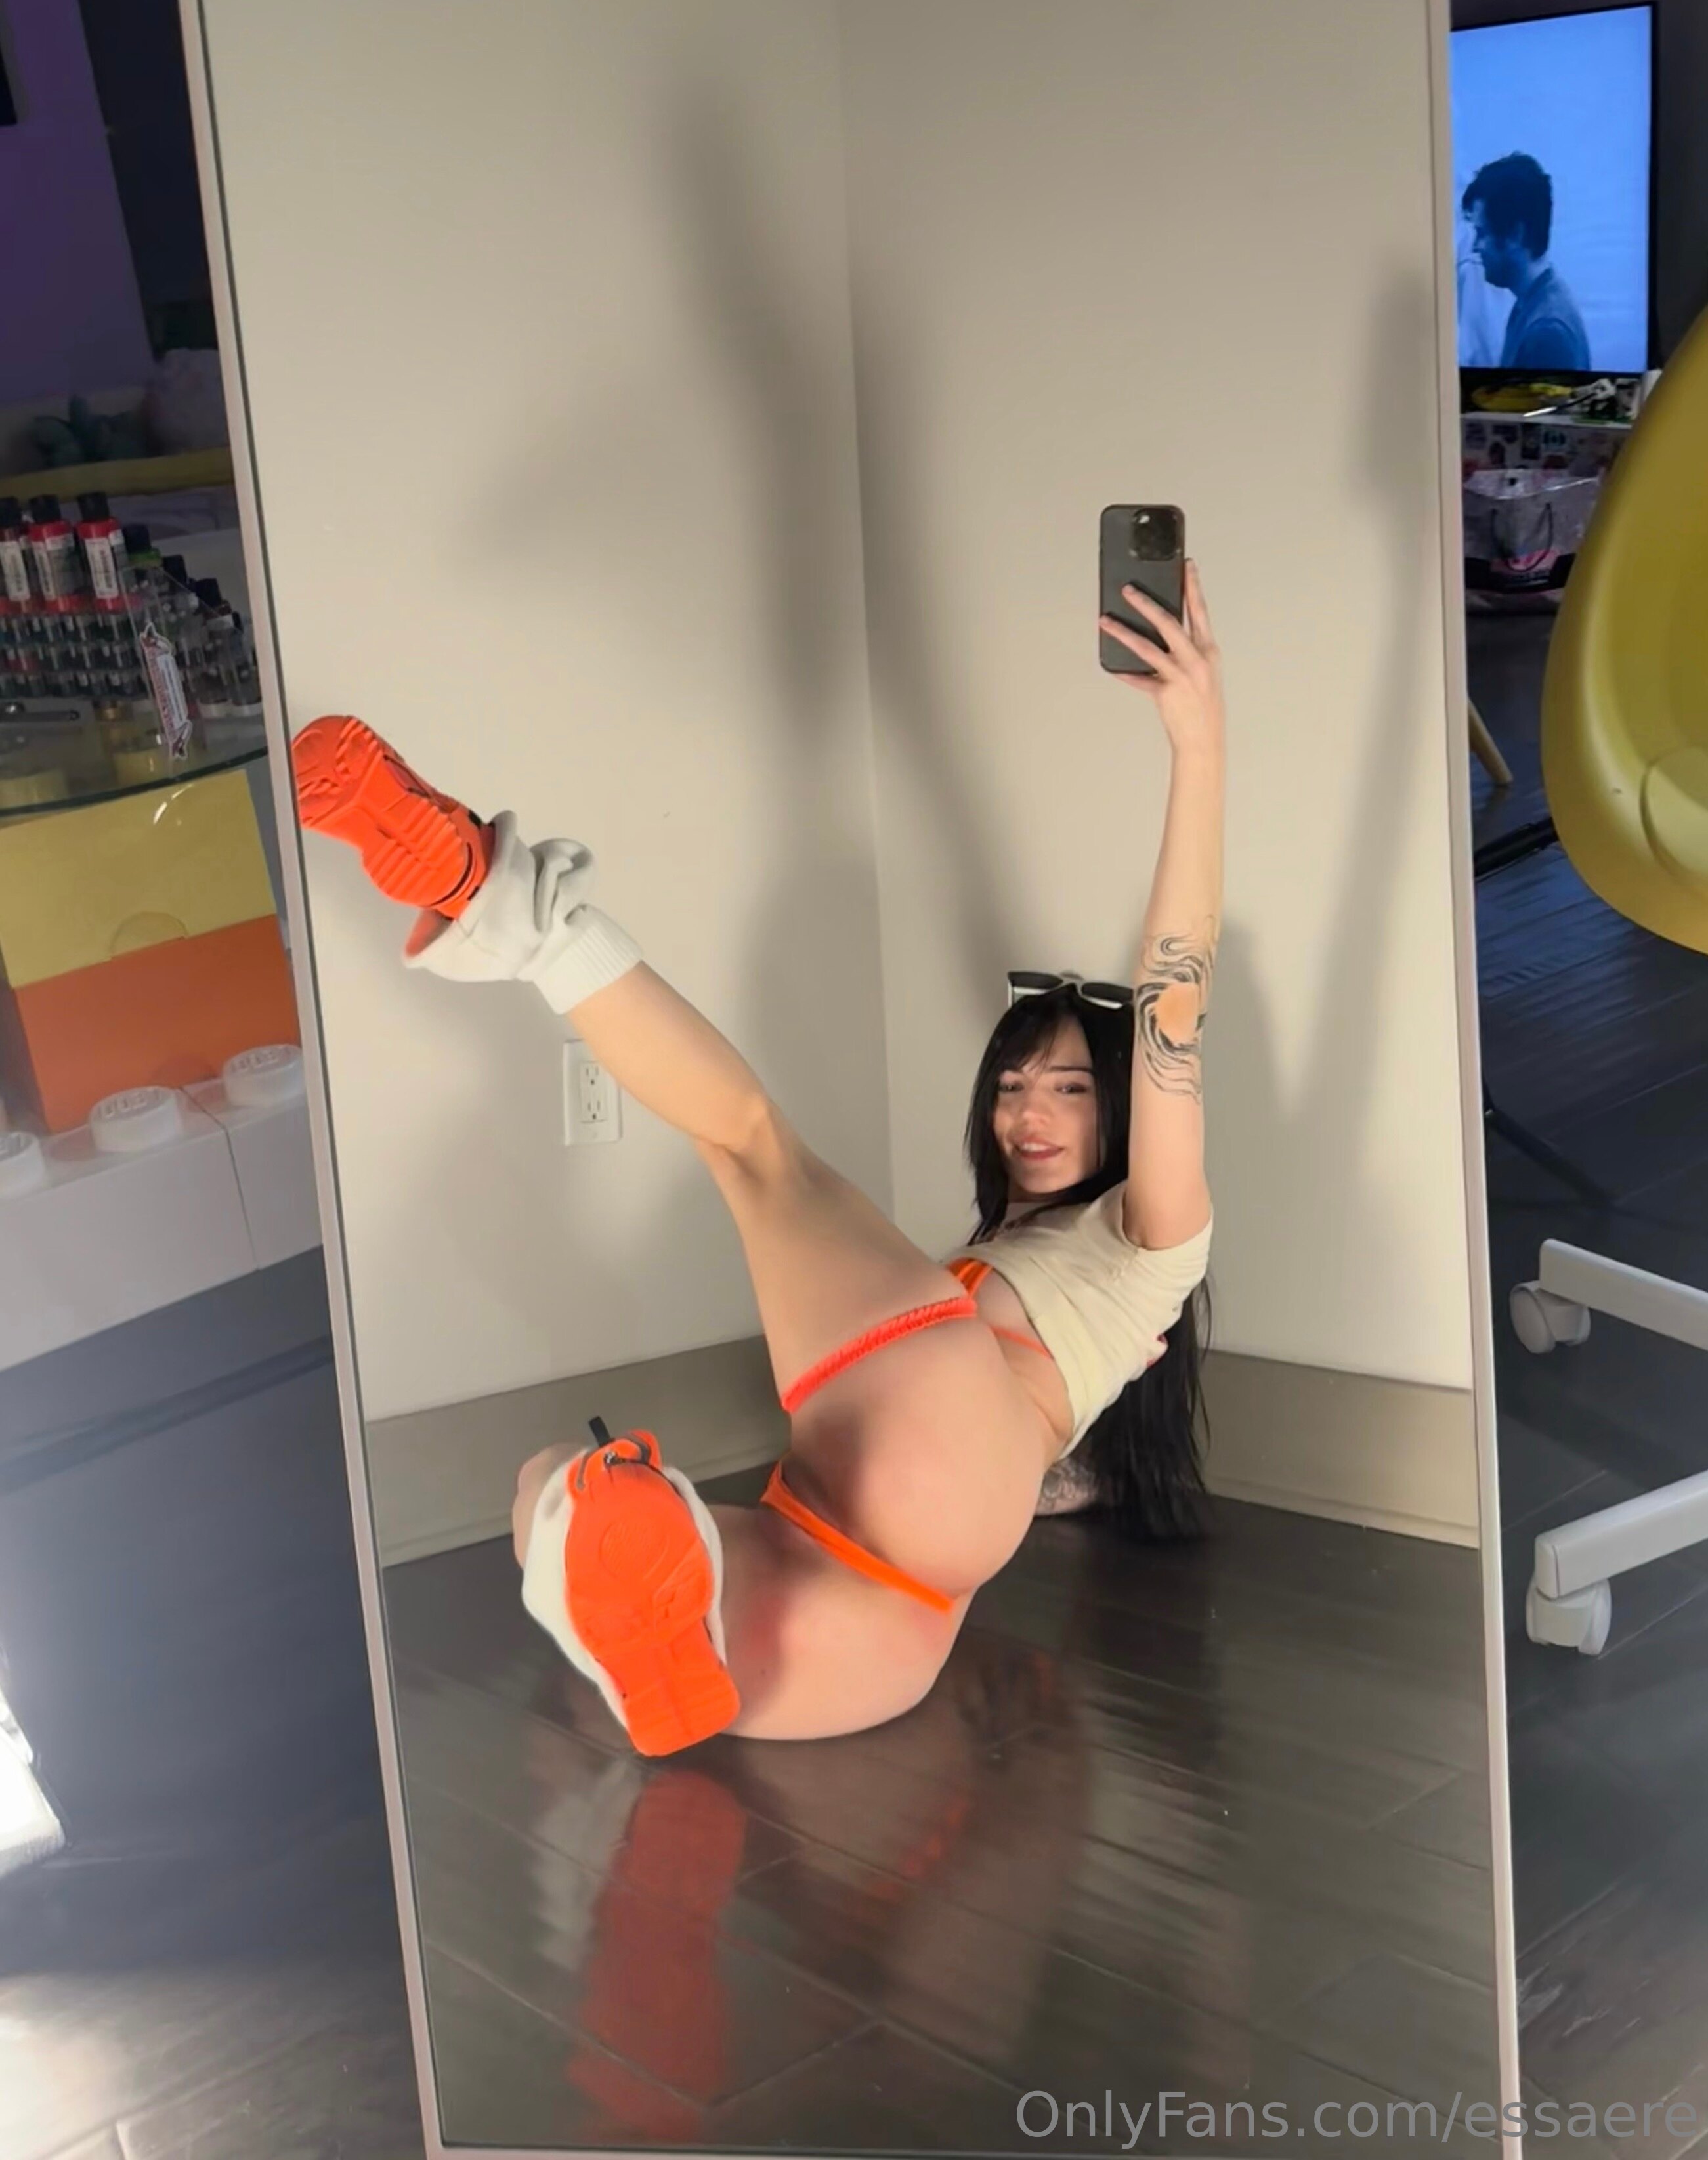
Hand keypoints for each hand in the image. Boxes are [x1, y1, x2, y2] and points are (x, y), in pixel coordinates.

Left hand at [1099, 559, 1224, 758]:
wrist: (1203, 739)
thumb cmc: (1204, 705)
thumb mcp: (1204, 671)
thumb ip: (1188, 649)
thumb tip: (1163, 628)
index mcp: (1209, 650)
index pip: (1199, 610)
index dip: (1193, 586)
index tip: (1186, 565)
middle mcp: (1196, 659)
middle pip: (1168, 622)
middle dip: (1146, 603)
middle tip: (1128, 589)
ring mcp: (1180, 675)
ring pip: (1146, 646)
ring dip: (1122, 632)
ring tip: (1105, 620)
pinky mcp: (1164, 692)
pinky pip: (1138, 678)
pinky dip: (1123, 672)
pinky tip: (1111, 666)